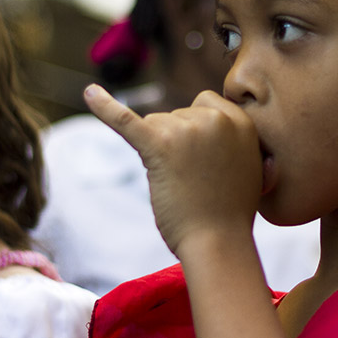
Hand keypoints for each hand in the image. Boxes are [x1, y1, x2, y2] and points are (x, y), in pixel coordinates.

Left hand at [84, 85, 262, 254]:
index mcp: (241, 121)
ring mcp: (188, 129)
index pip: (204, 102)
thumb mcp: (247, 165)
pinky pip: (127, 120)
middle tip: (195, 180)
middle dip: (179, 143)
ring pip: (156, 123)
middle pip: (177, 114)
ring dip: (161, 151)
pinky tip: (89, 94)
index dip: (196, 129)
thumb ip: (231, 140)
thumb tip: (205, 130)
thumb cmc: (228, 213)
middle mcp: (217, 118)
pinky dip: (105, 107)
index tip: (201, 157)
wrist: (218, 243)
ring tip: (181, 184)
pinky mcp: (160, 145)